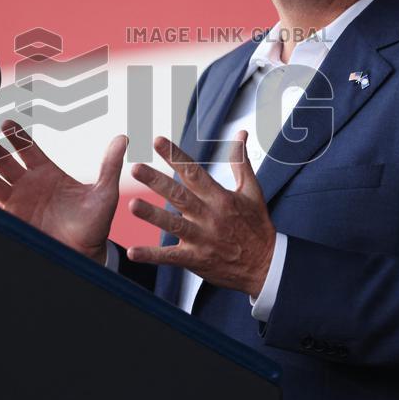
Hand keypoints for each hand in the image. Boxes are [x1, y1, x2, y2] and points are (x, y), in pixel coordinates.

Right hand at [0, 120, 126, 263]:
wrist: (84, 255)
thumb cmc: (95, 224)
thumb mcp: (104, 192)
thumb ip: (108, 165)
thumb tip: (122, 138)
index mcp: (48, 173)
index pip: (27, 148)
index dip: (16, 136)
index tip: (6, 123)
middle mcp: (29, 183)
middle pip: (5, 159)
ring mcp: (18, 200)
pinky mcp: (12, 217)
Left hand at [127, 131, 275, 296]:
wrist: (266, 265)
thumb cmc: (257, 226)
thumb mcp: (252, 191)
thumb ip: (240, 161)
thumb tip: (240, 134)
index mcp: (220, 198)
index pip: (194, 172)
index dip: (175, 156)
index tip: (157, 141)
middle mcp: (209, 216)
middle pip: (179, 196)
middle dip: (156, 181)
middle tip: (136, 168)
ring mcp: (202, 239)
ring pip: (173, 224)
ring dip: (152, 215)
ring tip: (132, 204)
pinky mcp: (196, 259)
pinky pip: (170, 257)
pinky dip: (151, 255)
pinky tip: (133, 252)